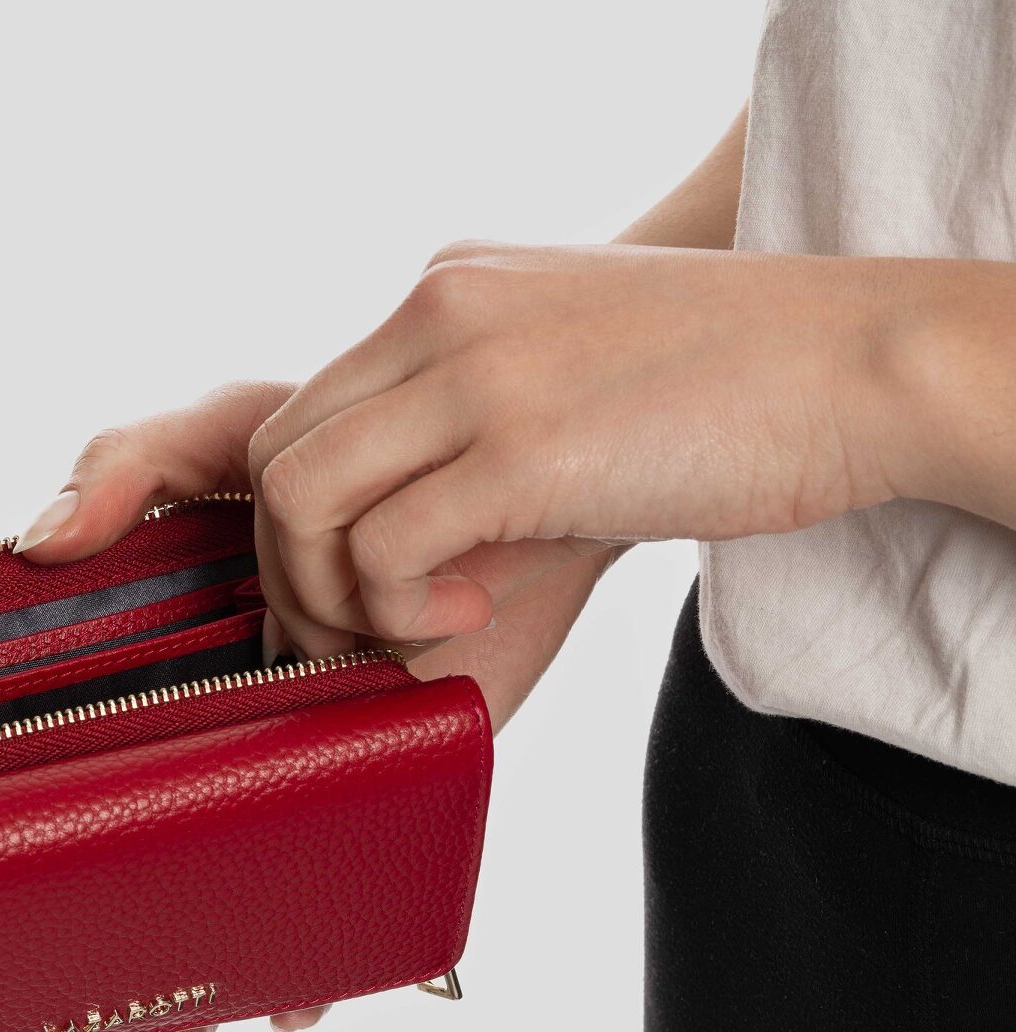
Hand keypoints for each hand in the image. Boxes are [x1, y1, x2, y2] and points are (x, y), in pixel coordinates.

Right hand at [17, 381, 332, 1031]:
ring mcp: (292, 770)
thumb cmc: (351, 451)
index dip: (15, 858)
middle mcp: (209, 733)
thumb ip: (126, 468)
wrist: (502, 474)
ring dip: (190, 989)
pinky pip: (339, 889)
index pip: (61, 774)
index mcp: (148, 666)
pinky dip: (320, 955)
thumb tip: (35, 546)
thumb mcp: (222, 440)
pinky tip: (295, 1001)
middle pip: (129, 870)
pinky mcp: (380, 785)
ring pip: (224, 904)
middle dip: (90, 972)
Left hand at [245, 241, 909, 654]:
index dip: (301, 529)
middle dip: (295, 573)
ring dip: (335, 595)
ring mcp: (474, 374)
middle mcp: (438, 315)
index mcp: (444, 294)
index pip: (302, 415)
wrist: (856, 364)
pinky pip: (381, 549)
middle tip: (357, 636)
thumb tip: (396, 560)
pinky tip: (475, 607)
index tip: (346, 594)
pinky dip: (401, 609)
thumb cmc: (724, 387)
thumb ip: (468, 437)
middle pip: (276, 461)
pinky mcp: (520, 447)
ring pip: (301, 500)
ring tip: (419, 624)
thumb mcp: (561, 380)